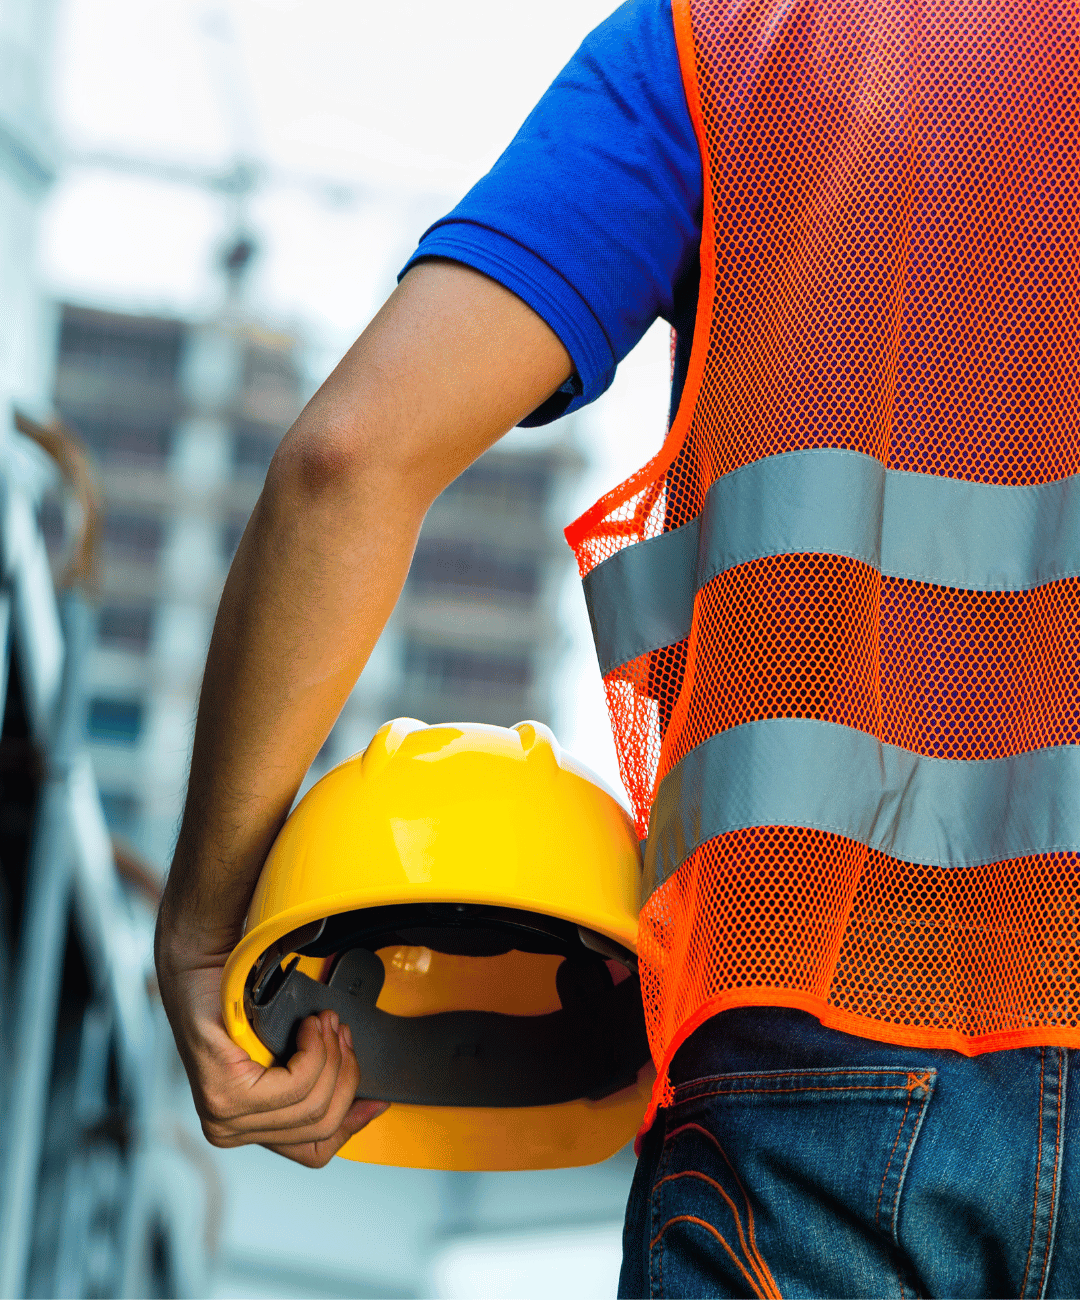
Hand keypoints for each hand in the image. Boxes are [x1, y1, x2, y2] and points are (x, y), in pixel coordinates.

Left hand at [155, 924, 387, 1167]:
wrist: (198, 970)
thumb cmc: (234, 1007)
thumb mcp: (278, 1059)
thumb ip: (309, 1087)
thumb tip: (366, 1106)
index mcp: (245, 1131)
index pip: (314, 1152)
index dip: (352, 1124)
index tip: (376, 1100)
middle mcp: (229, 1131)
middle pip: (321, 1122)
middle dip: (345, 1074)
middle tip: (341, 1033)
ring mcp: (223, 1114)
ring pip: (312, 1101)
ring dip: (331, 1054)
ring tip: (325, 1022)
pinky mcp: (224, 1091)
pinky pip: (296, 1083)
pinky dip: (314, 1049)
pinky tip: (308, 1025)